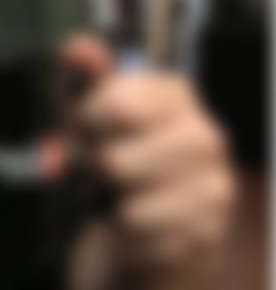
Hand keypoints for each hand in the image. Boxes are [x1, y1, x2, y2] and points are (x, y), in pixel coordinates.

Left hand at [63, 35, 234, 289]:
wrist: (147, 223)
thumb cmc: (115, 155)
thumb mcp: (88, 113)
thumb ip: (80, 79)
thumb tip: (77, 50)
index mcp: (176, 96)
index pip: (118, 105)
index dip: (85, 123)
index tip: (85, 129)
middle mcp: (206, 139)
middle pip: (116, 162)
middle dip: (93, 169)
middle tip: (98, 169)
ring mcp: (212, 190)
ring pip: (129, 209)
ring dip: (108, 206)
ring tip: (118, 195)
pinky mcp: (204, 236)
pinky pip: (138, 238)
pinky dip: (122, 235)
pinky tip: (132, 224)